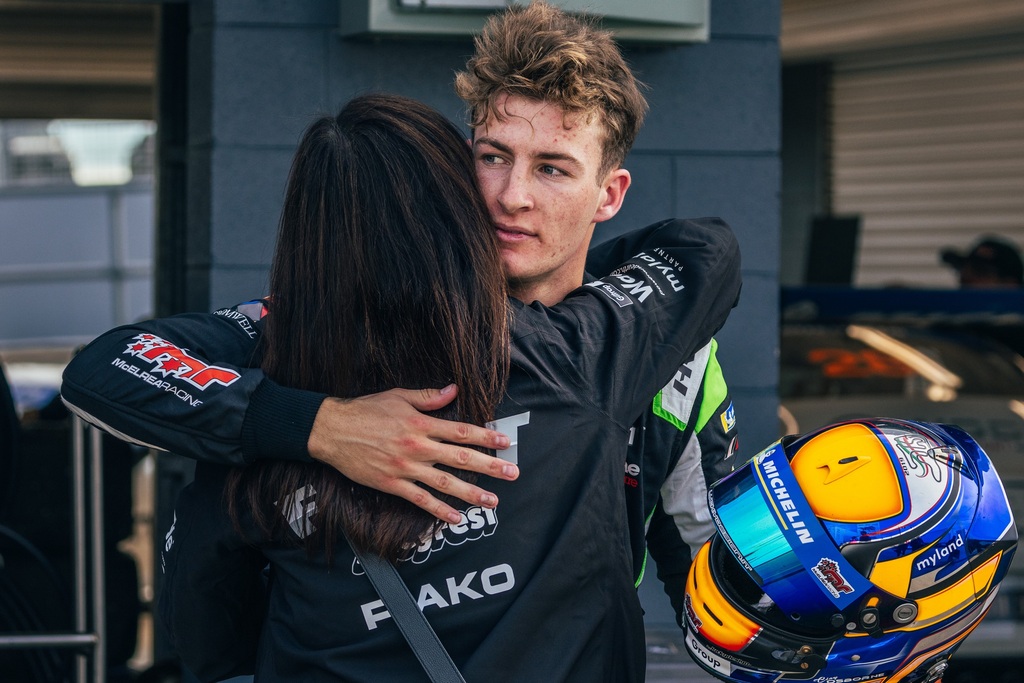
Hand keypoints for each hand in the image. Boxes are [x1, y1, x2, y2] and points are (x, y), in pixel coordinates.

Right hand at [307, 385, 516, 523]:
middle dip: (490, 466)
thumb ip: (427, 397)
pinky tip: (455, 518)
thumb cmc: (364, 410)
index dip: (486, 437)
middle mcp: (417, 447)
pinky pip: (420, 499)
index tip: (506, 442)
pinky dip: (438, 510)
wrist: (331, 430)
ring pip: (445, 483)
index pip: (462, 431)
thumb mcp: (398, 396)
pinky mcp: (391, 484)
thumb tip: (453, 390)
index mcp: (421, 424)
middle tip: (513, 473)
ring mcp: (405, 468)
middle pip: (461, 458)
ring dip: (471, 493)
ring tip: (493, 500)